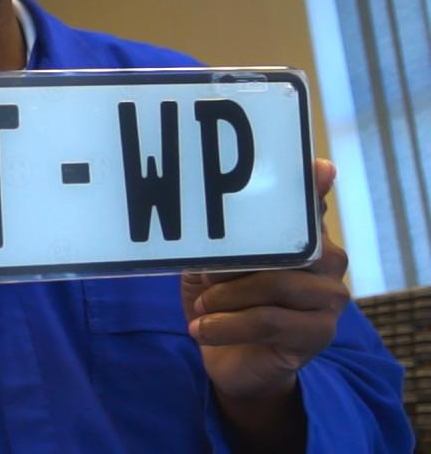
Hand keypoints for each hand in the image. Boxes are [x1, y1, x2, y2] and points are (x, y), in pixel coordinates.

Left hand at [180, 159, 349, 447]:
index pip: (312, 205)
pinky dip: (228, 325)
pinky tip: (202, 330)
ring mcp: (330, 297)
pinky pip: (271, 321)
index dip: (314, 185)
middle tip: (204, 274)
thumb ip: (219, 241)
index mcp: (302, 237)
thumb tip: (206, 219)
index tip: (320, 168)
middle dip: (235, 261)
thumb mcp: (211, 266)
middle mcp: (327, 261)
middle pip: (288, 247)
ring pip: (276, 286)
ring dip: (226, 298)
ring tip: (201, 308)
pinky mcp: (320, 332)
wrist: (231, 363)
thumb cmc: (222, 303)